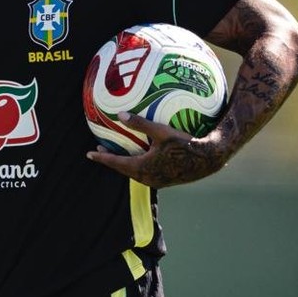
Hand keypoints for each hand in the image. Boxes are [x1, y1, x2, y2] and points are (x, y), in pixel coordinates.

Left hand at [86, 112, 226, 187]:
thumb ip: (139, 123)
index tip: (88, 154)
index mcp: (143, 168)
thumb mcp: (161, 131)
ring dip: (124, 163)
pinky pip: (145, 173)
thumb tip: (119, 114)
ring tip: (117, 154)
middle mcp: (147, 178)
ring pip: (134, 172)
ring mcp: (157, 181)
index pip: (116, 163)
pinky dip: (136, 165)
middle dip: (111, 160)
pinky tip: (140, 157)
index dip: (101, 158)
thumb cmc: (185, 143)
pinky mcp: (166, 180)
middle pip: (123, 169)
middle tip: (100, 151)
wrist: (209, 158)